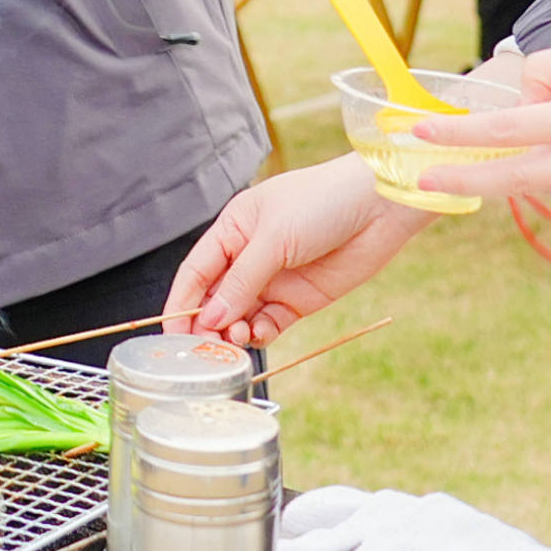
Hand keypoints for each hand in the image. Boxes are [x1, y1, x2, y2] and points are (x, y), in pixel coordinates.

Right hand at [165, 158, 431, 347]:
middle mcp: (248, 257)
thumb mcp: (273, 237)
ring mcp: (274, 280)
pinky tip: (257, 336)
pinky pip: (270, 324)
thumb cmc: (322, 202)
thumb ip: (241, 281)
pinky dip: (260, 334)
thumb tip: (210, 318)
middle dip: (207, 324)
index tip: (170, 334)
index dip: (180, 303)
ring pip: (241, 316)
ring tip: (236, 341)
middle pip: (215, 299)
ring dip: (233, 332)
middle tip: (205, 348)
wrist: (379, 206)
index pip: (195, 273)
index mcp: (233, 230)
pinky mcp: (299, 300)